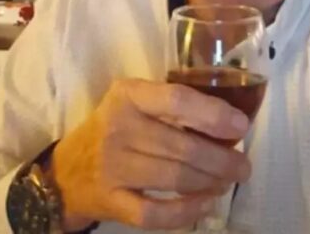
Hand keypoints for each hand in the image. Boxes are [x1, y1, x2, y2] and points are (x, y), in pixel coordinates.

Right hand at [50, 77, 250, 230]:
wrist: (67, 171)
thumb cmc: (113, 128)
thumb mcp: (134, 102)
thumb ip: (171, 104)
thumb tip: (229, 119)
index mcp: (129, 95)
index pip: (177, 100)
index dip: (213, 114)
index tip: (241, 126)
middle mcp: (119, 127)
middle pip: (181, 145)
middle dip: (221, 158)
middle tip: (243, 166)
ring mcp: (113, 167)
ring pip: (174, 178)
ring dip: (209, 182)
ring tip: (227, 182)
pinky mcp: (111, 201)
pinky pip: (155, 213)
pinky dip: (186, 212)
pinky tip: (204, 205)